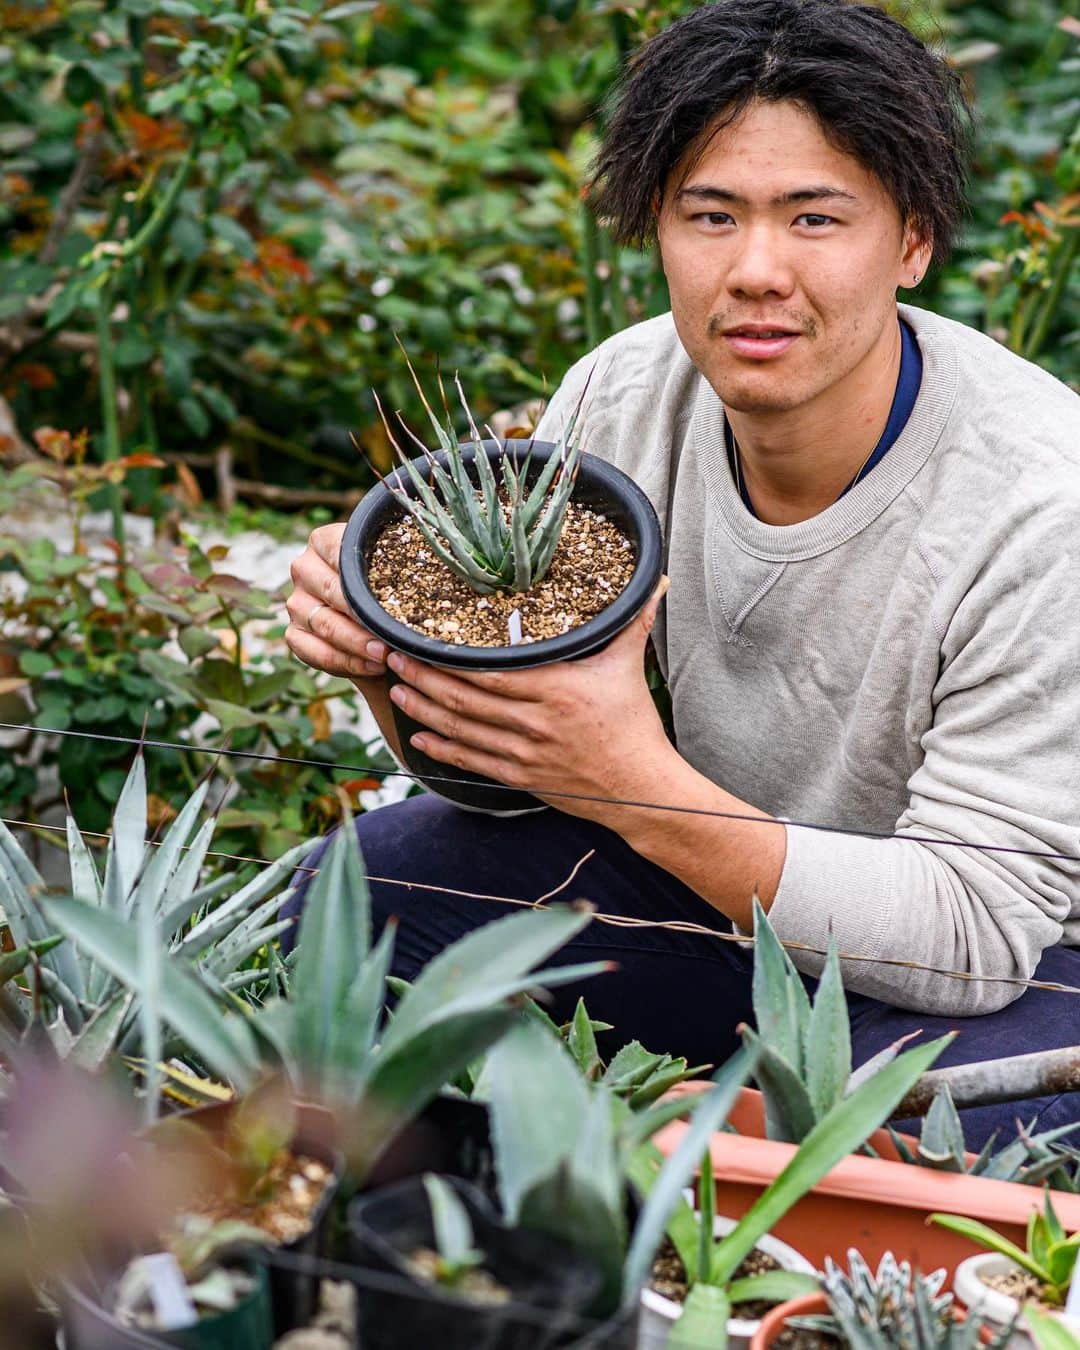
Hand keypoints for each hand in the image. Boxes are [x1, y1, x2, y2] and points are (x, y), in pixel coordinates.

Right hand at [285, 523, 387, 681]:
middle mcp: (304, 568)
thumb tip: (431, 568)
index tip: (392, 597)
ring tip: (385, 655)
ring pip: (324, 624)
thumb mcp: (397, 572)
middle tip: (391, 637)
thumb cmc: (393, 592)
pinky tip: (372, 667)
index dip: (365, 576)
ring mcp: (297, 603)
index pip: (339, 552)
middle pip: (332, 591)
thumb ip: (402, 564)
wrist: (382, 631)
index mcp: (324, 541)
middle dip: (363, 617)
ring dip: (357, 643)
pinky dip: (345, 662)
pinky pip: (314, 651)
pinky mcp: (294, 634)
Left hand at [384, 578, 677, 818]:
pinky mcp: (520, 777)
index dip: (448, 657)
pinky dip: (441, 749)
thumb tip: (654, 580)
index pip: (488, 670)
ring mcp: (523, 753)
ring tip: (397, 688)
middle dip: (422, 677)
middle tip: (392, 657)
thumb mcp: (629, 666)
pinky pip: (471, 762)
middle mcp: (533, 721)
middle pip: (464, 697)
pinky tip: (418, 736)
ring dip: (424, 709)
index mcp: (555, 688)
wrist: (640, 787)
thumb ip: (633, 622)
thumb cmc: (633, 723)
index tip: (420, 639)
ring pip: (461, 729)